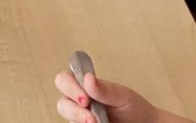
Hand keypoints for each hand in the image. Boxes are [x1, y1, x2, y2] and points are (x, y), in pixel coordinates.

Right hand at [54, 70, 178, 122]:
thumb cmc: (132, 107)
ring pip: (68, 119)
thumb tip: (88, 78)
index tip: (85, 98)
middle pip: (62, 103)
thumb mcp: (122, 96)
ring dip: (79, 121)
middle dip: (74, 111)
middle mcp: (77, 102)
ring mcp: (80, 118)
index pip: (64, 80)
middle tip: (91, 119)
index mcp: (83, 85)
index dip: (70, 88)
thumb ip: (104, 89)